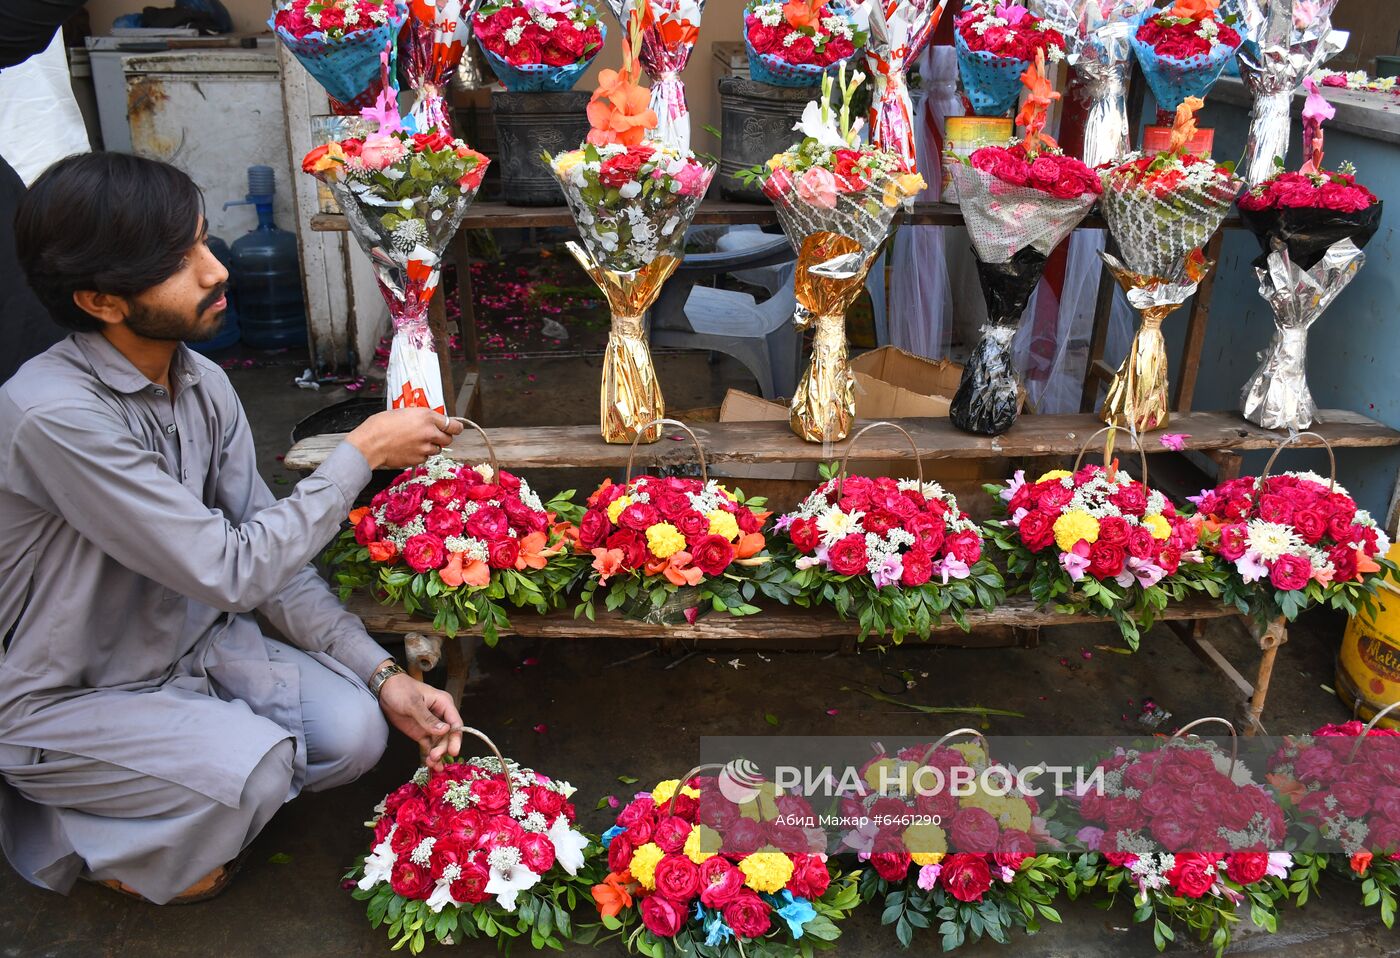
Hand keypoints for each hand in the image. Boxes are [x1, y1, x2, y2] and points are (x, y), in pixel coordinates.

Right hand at [346, 408, 462, 469]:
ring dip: (431, 447)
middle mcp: (429, 432)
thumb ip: (421, 417)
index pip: (453, 424)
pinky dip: (420, 455)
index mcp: (427, 416)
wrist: (370, 443)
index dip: (455, 428)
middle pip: (449, 439)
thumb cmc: (381, 425)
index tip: (455, 428)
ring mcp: (425, 448)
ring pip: (437, 449)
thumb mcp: (404, 412)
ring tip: (415, 442)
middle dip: (443, 438)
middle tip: (433, 436)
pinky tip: (408, 449)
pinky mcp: (418, 459)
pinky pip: (425, 458)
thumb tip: (430, 421)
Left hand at [376, 672, 463, 770]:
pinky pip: (429, 746)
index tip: (453, 751)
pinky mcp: (421, 733)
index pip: (455, 723)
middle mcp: (441, 716)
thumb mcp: (413, 703)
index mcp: (444, 704)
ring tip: (432, 764)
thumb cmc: (401, 690)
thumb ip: (428, 718)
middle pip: (449, 736)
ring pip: (440, 743)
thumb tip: (444, 731)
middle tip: (435, 756)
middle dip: (444, 748)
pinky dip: (430, 755)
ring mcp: (431, 726)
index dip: (456, 737)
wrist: (384, 690)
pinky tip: (431, 765)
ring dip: (438, 754)